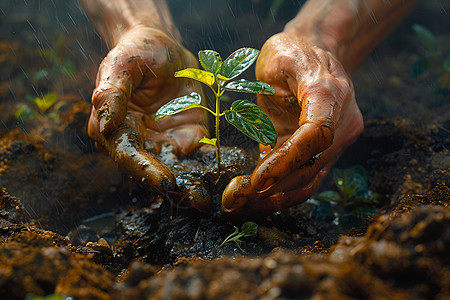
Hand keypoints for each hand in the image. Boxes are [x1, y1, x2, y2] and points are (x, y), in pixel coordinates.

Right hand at [88, 27, 207, 194]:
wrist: (164, 47)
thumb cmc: (137, 52)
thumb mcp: (123, 64)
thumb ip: (112, 92)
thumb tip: (104, 125)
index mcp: (115, 128)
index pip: (127, 154)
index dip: (145, 169)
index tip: (165, 180)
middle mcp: (139, 141)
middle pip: (152, 170)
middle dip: (173, 186)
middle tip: (194, 200)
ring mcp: (164, 141)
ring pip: (177, 168)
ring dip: (191, 185)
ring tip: (207, 199)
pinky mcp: (187, 137)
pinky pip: (199, 155)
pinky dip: (210, 166)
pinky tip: (225, 175)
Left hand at [222, 32, 362, 215]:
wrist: (316, 54)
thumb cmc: (292, 53)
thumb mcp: (277, 58)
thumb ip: (273, 93)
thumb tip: (266, 142)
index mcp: (330, 92)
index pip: (316, 135)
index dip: (287, 161)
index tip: (255, 180)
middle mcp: (343, 121)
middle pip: (311, 165)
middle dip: (271, 186)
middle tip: (232, 199)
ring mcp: (339, 140)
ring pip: (310, 180)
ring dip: (274, 198)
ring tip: (238, 205)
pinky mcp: (327, 153)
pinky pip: (308, 180)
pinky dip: (282, 194)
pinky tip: (256, 202)